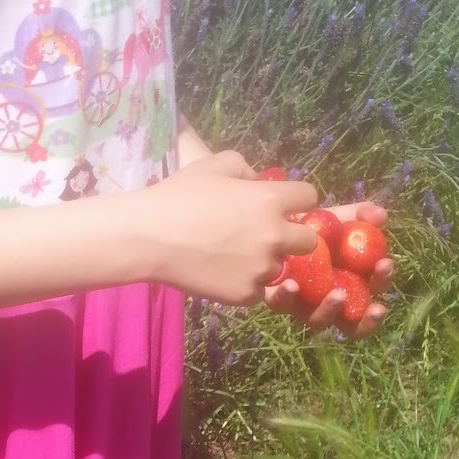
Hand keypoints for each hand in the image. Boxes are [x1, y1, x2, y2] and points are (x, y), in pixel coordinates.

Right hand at [146, 149, 318, 303]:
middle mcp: (274, 234)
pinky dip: (245, 284)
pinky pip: (258, 291)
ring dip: (266, 263)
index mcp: (270, 199)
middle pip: (308, 241)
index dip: (296, 200)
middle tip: (265, 237)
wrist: (148, 237)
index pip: (309, 197)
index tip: (282, 205)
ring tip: (235, 257)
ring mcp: (262, 268)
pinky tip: (222, 273)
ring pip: (281, 268)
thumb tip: (257, 179)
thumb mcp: (212, 165)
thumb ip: (244, 167)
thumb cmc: (177, 196)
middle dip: (291, 237)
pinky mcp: (246, 293)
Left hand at [264, 200, 393, 338]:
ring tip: (338, 295)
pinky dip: (288, 297)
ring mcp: (304, 304)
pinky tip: (292, 284)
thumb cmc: (315, 227)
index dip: (382, 280)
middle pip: (354, 324)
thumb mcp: (339, 218)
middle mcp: (330, 300)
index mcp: (351, 282)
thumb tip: (382, 215)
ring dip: (331, 310)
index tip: (385, 263)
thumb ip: (361, 215)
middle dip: (367, 319)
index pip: (374, 289)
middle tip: (376, 306)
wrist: (276, 225)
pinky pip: (283, 304)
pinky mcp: (278, 299)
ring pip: (320, 321)